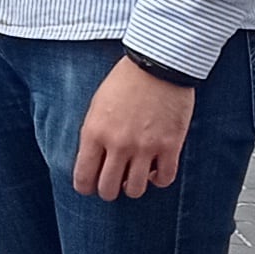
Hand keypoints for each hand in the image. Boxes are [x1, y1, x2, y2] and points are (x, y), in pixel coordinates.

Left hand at [73, 61, 194, 200]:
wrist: (157, 63)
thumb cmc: (125, 81)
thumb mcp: (97, 106)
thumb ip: (94, 136)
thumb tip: (95, 162)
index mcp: (94, 133)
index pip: (83, 178)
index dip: (86, 187)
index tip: (92, 185)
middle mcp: (118, 144)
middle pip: (108, 190)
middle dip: (109, 190)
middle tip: (114, 181)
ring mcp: (145, 147)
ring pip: (135, 190)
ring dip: (134, 186)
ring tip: (135, 175)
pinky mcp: (170, 145)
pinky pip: (164, 179)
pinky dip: (159, 179)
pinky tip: (156, 169)